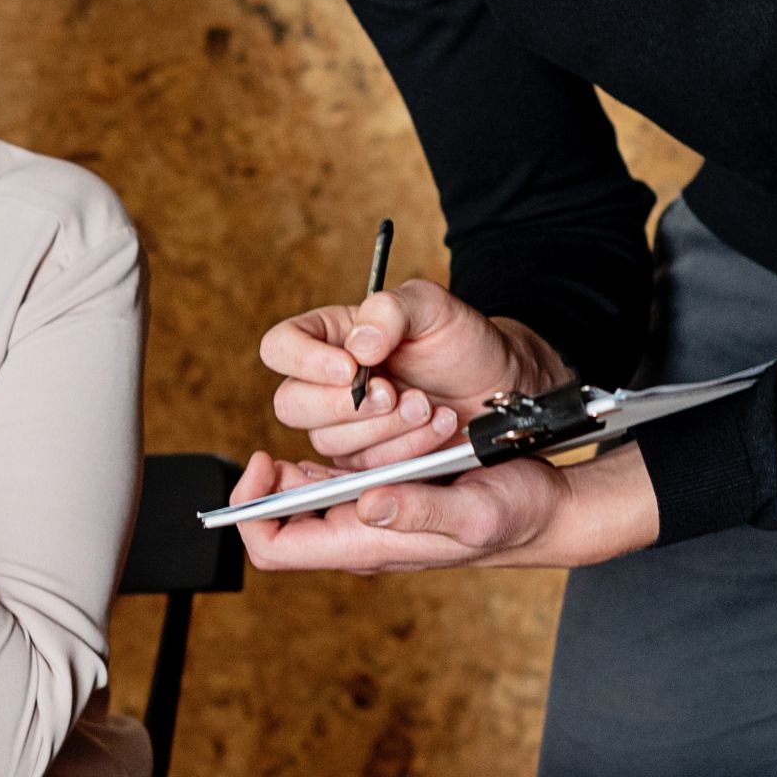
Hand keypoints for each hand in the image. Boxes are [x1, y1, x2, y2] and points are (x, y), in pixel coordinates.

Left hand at [226, 438, 661, 576]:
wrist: (545, 508)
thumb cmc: (516, 514)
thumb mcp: (474, 512)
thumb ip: (419, 512)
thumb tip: (364, 505)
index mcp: (365, 547)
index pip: (275, 546)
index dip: (251, 507)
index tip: (261, 457)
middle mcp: (357, 536)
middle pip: (280, 518)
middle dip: (280, 472)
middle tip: (308, 427)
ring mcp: (368, 517)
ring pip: (307, 492)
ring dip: (315, 454)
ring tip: (353, 420)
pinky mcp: (383, 496)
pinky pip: (336, 477)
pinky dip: (343, 447)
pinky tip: (371, 420)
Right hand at [260, 280, 570, 467]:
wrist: (497, 385)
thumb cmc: (461, 340)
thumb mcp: (433, 307)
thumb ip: (391, 311)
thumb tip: (358, 347)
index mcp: (329, 336)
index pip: (279, 347)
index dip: (303, 360)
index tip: (350, 367)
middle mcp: (326, 383)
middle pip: (291, 405)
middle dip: (345, 406)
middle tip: (394, 393)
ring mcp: (343, 426)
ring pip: (328, 442)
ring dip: (383, 429)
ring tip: (427, 406)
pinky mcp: (367, 461)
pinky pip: (365, 469)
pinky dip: (404, 450)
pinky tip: (436, 427)